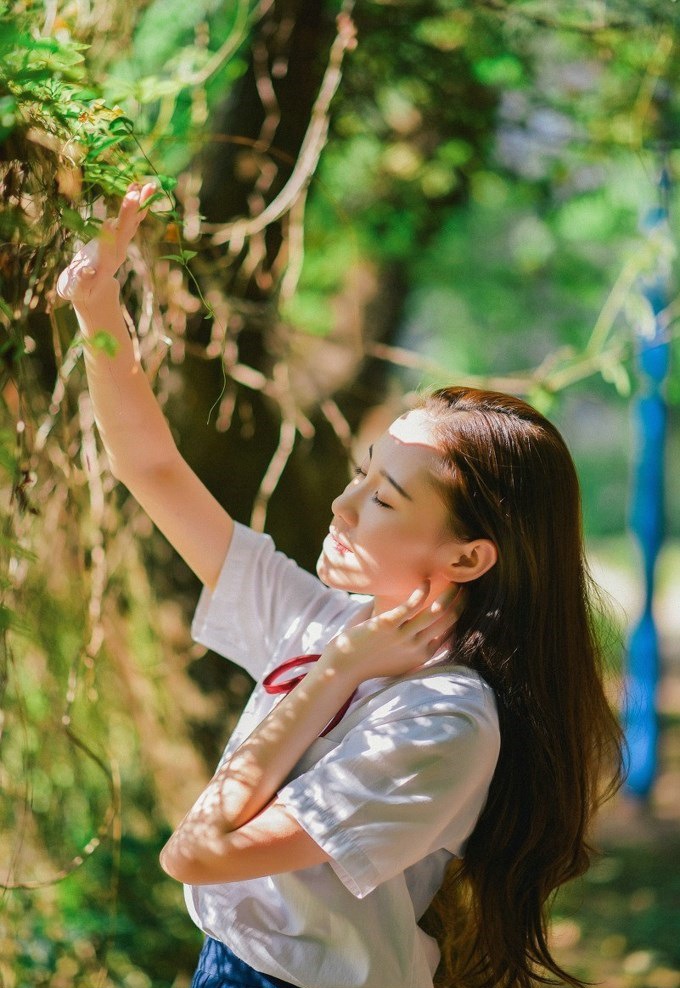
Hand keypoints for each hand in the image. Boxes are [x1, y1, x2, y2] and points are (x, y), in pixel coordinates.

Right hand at [56, 181, 156, 305]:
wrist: (94, 291)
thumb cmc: (78, 289)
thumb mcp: (74, 289)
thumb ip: (79, 280)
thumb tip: (85, 271)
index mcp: (104, 265)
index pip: (107, 249)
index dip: (107, 237)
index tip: (109, 223)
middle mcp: (117, 252)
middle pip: (124, 232)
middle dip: (128, 214)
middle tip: (135, 195)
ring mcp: (121, 244)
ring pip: (133, 223)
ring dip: (140, 204)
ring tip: (149, 186)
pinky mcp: (121, 238)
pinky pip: (132, 219)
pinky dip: (137, 204)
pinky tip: (140, 187)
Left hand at [322, 582, 463, 683]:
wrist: (343, 667)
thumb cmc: (369, 660)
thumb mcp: (398, 658)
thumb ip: (411, 642)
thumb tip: (414, 617)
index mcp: (421, 656)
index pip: (448, 633)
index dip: (459, 616)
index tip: (464, 601)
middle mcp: (416, 647)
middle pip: (448, 622)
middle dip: (461, 604)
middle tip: (468, 588)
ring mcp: (403, 637)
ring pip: (435, 613)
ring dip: (449, 596)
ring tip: (455, 582)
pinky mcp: (387, 626)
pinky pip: (410, 606)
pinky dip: (422, 593)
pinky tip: (426, 582)